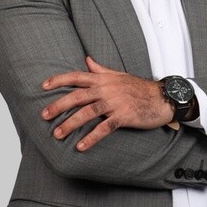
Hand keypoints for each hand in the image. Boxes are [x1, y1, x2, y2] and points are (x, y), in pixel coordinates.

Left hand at [41, 55, 174, 150]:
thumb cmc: (140, 87)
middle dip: (58, 106)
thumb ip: (100, 69)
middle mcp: (106, 89)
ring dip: (70, 124)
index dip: (59, 80)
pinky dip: (91, 137)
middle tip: (44, 115)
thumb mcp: (118, 75)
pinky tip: (81, 146)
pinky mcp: (123, 116)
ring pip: (87, 113)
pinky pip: (104, 128)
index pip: (76, 76)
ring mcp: (114, 103)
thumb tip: (87, 60)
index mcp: (103, 79)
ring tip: (57, 134)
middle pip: (77, 96)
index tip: (44, 86)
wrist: (162, 98)